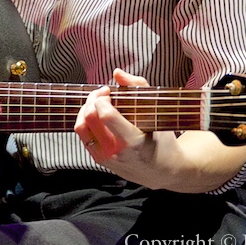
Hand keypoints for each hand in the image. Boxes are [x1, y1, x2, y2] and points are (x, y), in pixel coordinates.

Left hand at [74, 68, 245, 191]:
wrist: (164, 171)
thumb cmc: (163, 140)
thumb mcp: (157, 114)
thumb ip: (138, 87)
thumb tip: (117, 72)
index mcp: (133, 141)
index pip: (106, 116)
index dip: (102, 98)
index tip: (109, 91)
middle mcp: (116, 152)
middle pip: (90, 118)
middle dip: (93, 99)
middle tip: (103, 93)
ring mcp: (106, 158)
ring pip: (81, 127)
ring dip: (86, 109)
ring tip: (98, 103)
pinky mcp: (99, 160)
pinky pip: (83, 136)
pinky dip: (86, 120)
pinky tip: (98, 115)